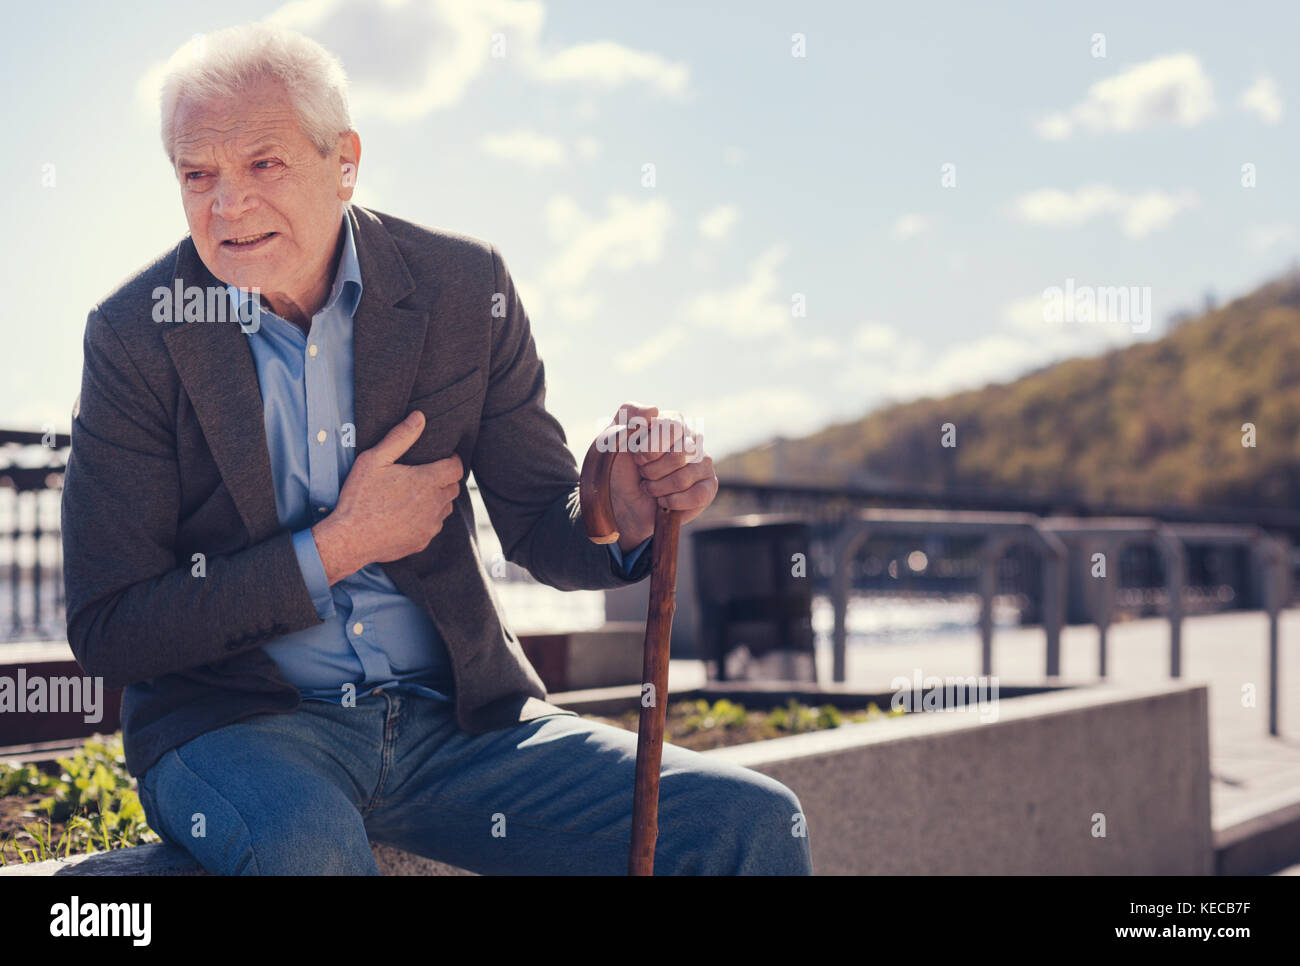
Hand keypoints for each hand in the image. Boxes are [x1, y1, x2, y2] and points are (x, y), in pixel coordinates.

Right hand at [312, 410, 462, 582]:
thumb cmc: (359, 498)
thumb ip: (400, 437)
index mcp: (427, 482)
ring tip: (416, 494)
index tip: (442, 458)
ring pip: (446, 508)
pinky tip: (407, 515)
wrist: (348, 539)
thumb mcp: (374, 460)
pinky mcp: (423, 541)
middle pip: (453, 487)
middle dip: (444, 479)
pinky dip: (427, 519)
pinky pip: (433, 526)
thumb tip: (419, 417)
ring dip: (437, 500)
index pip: (456, 467)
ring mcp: (430, 526)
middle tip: (425, 475)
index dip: (452, 460)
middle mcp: (435, 505)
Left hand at [604, 402, 716, 550]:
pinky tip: (663, 501)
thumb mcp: (611, 438)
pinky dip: (672, 502)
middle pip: (680, 454)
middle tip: (642, 474)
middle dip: (652, 470)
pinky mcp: (708, 488)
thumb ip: (628, 416)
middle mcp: (692, 438)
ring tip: (650, 488)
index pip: (671, 427)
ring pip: (683, 477)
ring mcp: (703, 463)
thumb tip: (653, 411)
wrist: (620, 505)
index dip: (650, 448)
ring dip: (658, 488)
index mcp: (671, 422)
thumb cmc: (617, 469)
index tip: (636, 458)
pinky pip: (697, 496)